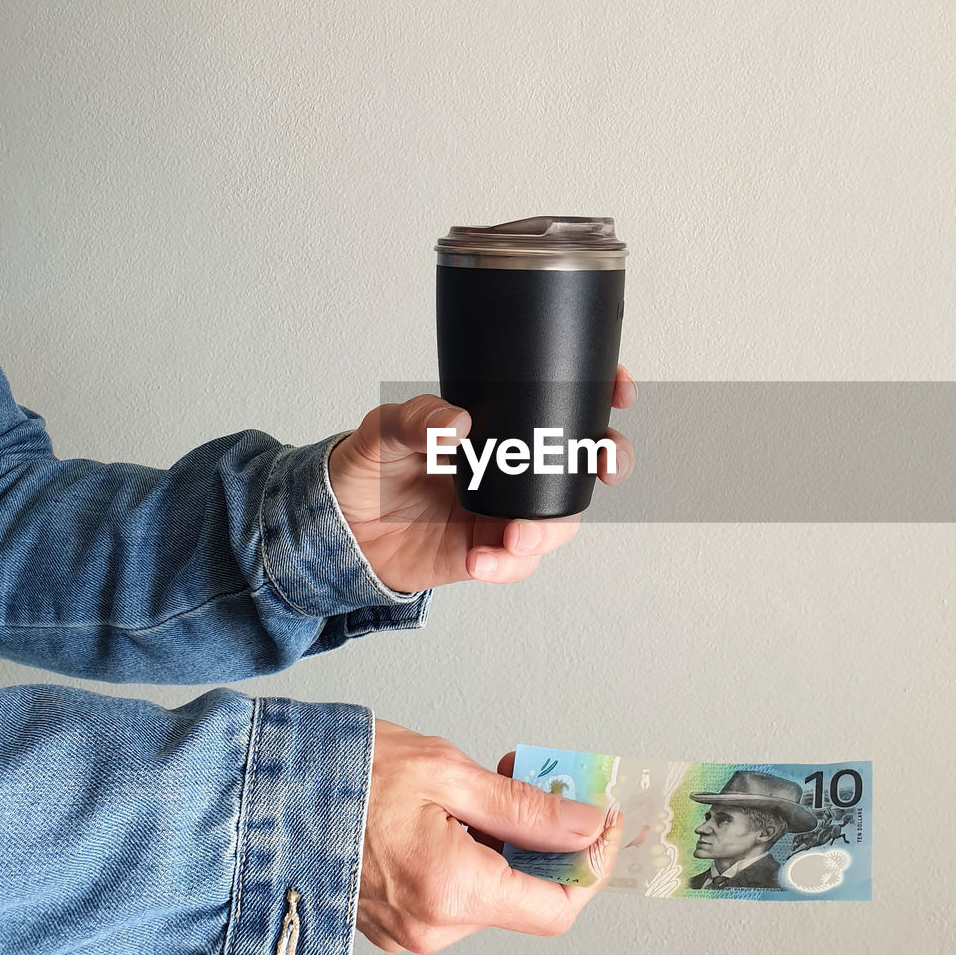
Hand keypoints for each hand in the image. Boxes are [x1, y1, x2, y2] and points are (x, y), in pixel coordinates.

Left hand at [327, 365, 636, 592]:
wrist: (338, 530)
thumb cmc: (366, 469)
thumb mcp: (381, 431)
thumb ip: (414, 420)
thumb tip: (455, 423)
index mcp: (495, 428)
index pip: (559, 406)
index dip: (599, 396)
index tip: (617, 390)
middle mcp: (510, 469)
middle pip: (580, 463)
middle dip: (607, 460)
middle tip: (602, 464)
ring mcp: (503, 512)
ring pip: (558, 520)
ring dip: (548, 528)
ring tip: (513, 536)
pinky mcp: (487, 553)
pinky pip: (517, 562)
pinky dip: (506, 565)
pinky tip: (479, 560)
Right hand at [356, 720, 621, 953]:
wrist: (265, 791)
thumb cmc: (345, 772)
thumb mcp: (447, 771)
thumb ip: (525, 809)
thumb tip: (585, 826)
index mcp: (451, 891)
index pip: (557, 907)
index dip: (590, 864)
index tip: (599, 820)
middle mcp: (432, 927)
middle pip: (523, 895)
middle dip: (540, 837)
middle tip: (527, 774)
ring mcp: (409, 931)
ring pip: (491, 891)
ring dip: (503, 840)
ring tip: (476, 784)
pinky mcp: (393, 921)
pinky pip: (456, 893)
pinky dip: (471, 853)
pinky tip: (450, 811)